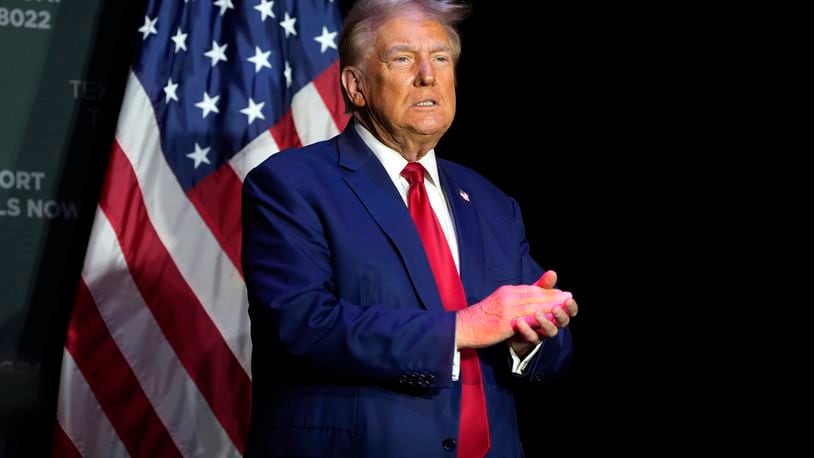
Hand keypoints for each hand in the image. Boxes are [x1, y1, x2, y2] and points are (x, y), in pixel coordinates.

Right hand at [455, 271, 571, 348]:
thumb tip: (525, 300)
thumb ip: (511, 299)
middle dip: (553, 296)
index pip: (530, 289)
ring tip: (564, 307)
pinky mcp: (506, 323)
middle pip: (535, 296)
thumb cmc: (479, 318)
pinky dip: (541, 319)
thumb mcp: (496, 303)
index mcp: (506, 291)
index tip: (560, 292)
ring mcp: (507, 309)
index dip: (547, 291)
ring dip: (551, 306)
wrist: (463, 327)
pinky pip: (527, 320)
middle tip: (568, 297)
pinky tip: (551, 320)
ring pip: (534, 306)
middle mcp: (507, 297)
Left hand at [508, 271, 577, 355]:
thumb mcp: (537, 295)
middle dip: (560, 314)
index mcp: (558, 312)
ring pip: (549, 331)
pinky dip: (526, 329)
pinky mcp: (531, 339)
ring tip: (537, 313)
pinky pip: (531, 336)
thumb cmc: (531, 307)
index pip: (570, 311)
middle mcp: (554, 324)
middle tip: (555, 307)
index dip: (571, 306)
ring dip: (544, 322)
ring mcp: (543, 333)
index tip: (569, 299)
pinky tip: (519, 321)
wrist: (515, 325)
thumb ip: (545, 286)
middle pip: (563, 322)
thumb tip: (552, 272)